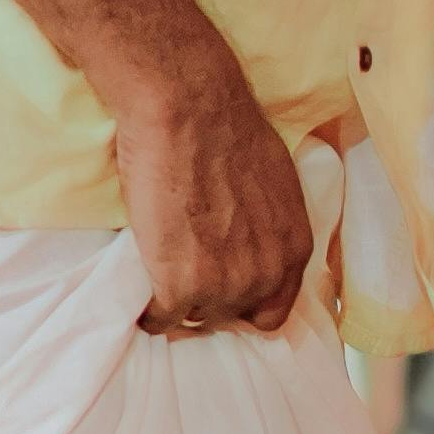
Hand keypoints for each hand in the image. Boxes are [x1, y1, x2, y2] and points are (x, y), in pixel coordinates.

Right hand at [117, 40, 316, 335]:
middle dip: (211, 299)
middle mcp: (265, 276)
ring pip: (196, 317)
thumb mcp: (274, 186)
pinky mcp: (180, 287)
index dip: (246, 302)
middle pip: (233, 314)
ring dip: (180, 302)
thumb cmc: (227, 134)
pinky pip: (160, 318)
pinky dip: (148, 312)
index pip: (274, 310)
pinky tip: (141, 299)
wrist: (189, 115)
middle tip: (186, 276)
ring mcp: (223, 286)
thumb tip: (249, 238)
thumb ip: (267, 227)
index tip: (223, 290)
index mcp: (293, 249)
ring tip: (161, 278)